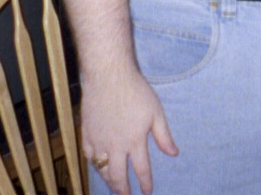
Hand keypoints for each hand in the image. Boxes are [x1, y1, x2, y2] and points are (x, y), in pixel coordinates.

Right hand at [80, 68, 178, 194]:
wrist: (109, 76)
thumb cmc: (136, 91)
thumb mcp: (156, 112)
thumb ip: (163, 136)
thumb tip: (173, 153)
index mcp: (135, 141)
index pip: (141, 170)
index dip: (145, 183)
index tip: (147, 191)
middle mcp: (116, 146)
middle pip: (118, 176)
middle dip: (123, 190)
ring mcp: (99, 141)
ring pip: (102, 169)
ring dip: (108, 180)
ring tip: (113, 186)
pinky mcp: (87, 133)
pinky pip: (89, 156)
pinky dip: (94, 164)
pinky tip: (98, 165)